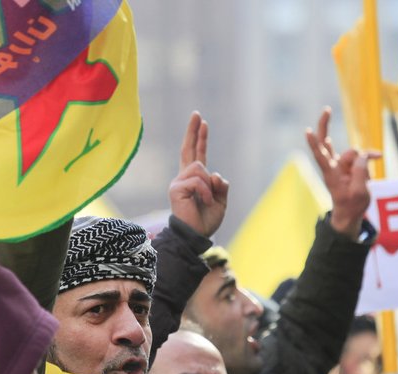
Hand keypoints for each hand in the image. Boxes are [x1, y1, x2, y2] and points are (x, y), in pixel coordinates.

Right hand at [168, 111, 229, 237]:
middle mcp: (184, 177)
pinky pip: (197, 181)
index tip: (202, 122)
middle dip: (193, 131)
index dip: (200, 138)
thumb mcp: (221, 201)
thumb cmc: (206, 221)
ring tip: (206, 200)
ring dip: (208, 186)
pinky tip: (203, 201)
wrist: (196, 235)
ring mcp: (178, 182)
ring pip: (200, 168)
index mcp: (195, 179)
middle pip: (188, 149)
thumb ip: (220, 186)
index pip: (197, 154)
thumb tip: (214, 174)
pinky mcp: (175, 188)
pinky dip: (205, 192)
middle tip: (197, 114)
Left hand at [305, 106, 380, 239]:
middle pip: (325, 142)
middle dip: (324, 125)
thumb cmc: (352, 205)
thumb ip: (361, 171)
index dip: (315, 144)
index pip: (321, 156)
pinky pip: (358, 155)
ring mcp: (339, 164)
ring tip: (370, 174)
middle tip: (326, 109)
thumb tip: (362, 154)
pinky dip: (367, 156)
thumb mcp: (360, 192)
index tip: (307, 131)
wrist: (350, 214)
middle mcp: (332, 166)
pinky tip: (378, 156)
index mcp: (332, 174)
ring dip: (364, 158)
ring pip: (352, 152)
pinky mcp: (346, 165)